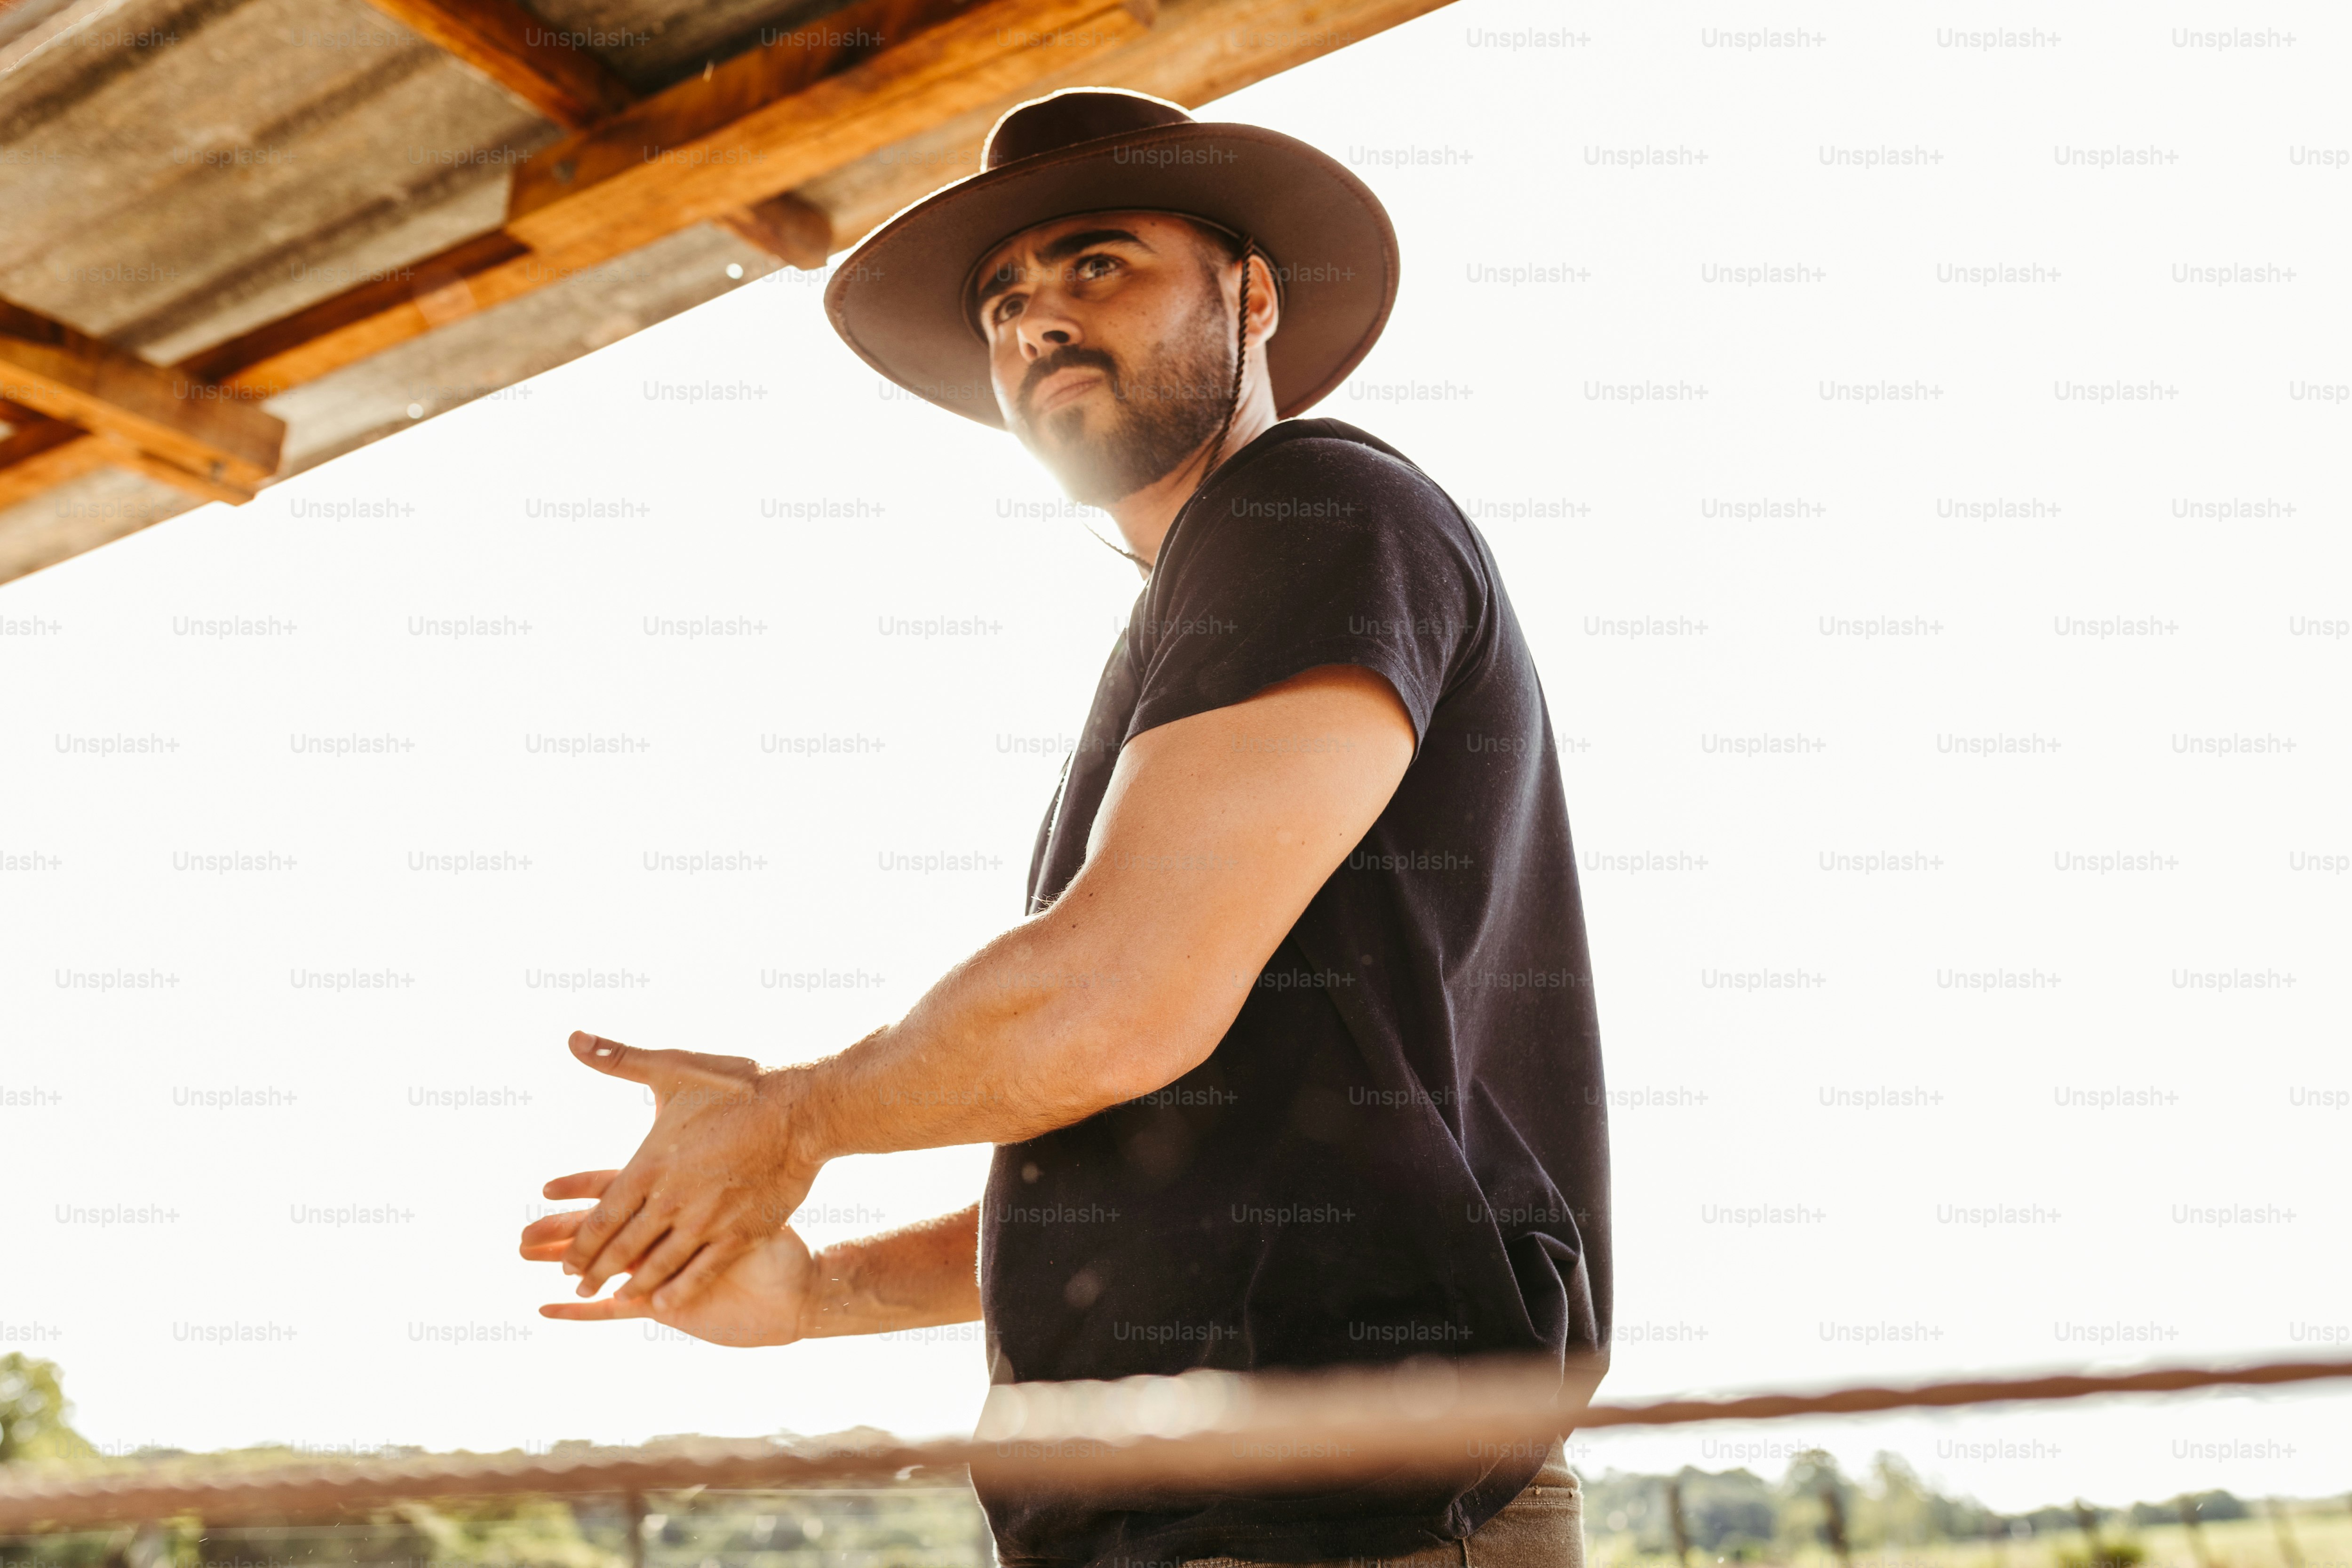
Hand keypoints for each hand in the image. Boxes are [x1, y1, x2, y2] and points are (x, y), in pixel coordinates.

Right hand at [523, 1171, 816, 1345]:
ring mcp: (663, 1272)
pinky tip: (546, 1310)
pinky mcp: (667, 1308)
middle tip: (517, 1232)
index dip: (586, 1190)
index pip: (623, 1193)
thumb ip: (723, 1156)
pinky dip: (582, 1314)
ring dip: (562, 1261)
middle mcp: (665, 1235)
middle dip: (563, 1229)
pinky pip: (616, 1312)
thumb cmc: (782, 1224)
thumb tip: (714, 1113)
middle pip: (604, 1229)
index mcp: (680, 1199)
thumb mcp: (749, 1187)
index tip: (545, 1186)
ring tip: (520, 1257)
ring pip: (602, 1266)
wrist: (799, 1277)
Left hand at [548, 1030, 822, 1309]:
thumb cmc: (737, 1085)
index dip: (580, 1244)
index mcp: (652, 1164)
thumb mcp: (674, 1068)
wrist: (803, 1110)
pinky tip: (665, 1303)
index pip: (601, 1217)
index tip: (566, 1260)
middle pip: (623, 1247)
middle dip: (595, 1271)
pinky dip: (679, 1290)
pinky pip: (703, 1271)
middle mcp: (674, 1200)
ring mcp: (709, 1220)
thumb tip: (573, 1037)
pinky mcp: (742, 1233)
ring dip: (633, 1284)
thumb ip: (618, 1059)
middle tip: (578, 1285)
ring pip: (659, 1265)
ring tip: (617, 1297)